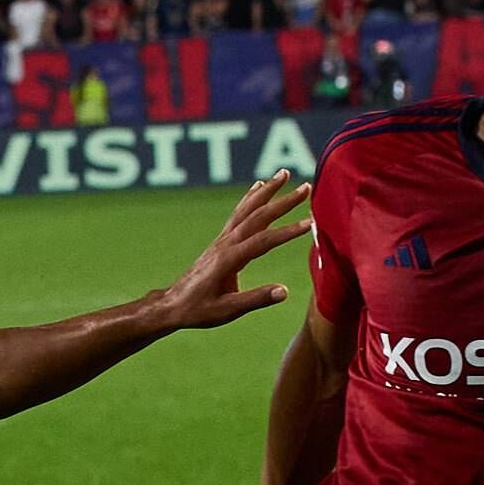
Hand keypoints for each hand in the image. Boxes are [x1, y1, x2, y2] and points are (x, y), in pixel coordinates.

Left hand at [152, 173, 315, 331]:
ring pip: (247, 209)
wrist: (172, 305)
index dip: (288, 231)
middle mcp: (226, 243)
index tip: (310, 223)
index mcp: (229, 260)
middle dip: (284, 201)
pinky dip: (250, 198)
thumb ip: (256, 299)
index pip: (264, 241)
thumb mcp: (227, 311)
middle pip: (259, 216)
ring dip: (267, 190)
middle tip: (307, 187)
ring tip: (283, 173)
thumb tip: (284, 291)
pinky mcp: (220, 240)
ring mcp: (222, 239)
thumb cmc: (198, 310)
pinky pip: (238, 213)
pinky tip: (258, 186)